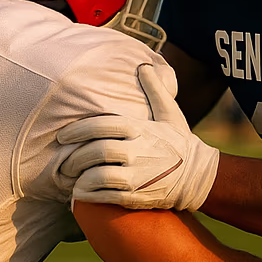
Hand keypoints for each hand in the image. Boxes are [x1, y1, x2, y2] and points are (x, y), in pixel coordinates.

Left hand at [58, 63, 219, 211]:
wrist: (198, 176)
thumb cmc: (179, 141)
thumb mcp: (170, 112)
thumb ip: (154, 89)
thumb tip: (144, 65)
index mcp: (142, 129)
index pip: (103, 125)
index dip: (78, 130)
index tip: (62, 136)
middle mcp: (139, 151)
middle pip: (98, 151)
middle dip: (75, 156)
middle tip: (63, 159)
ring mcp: (138, 176)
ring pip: (99, 176)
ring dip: (80, 177)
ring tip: (71, 177)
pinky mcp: (137, 196)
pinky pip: (106, 197)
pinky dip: (89, 195)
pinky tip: (80, 192)